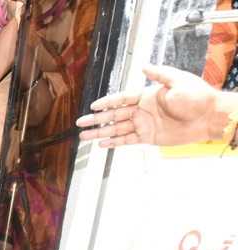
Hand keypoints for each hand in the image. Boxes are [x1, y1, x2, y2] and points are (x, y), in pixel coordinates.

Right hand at [76, 64, 223, 147]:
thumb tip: (143, 65)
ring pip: (117, 129)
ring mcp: (145, 124)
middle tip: (81, 123)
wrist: (207, 116)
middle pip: (114, 115)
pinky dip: (114, 143)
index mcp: (148, 95)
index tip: (93, 106)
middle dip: (97, 119)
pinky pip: (127, 141)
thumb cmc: (197, 96)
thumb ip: (159, 74)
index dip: (107, 102)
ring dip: (101, 133)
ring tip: (84, 137)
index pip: (122, 99)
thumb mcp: (178, 80)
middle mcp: (143, 110)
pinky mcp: (149, 137)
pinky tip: (102, 145)